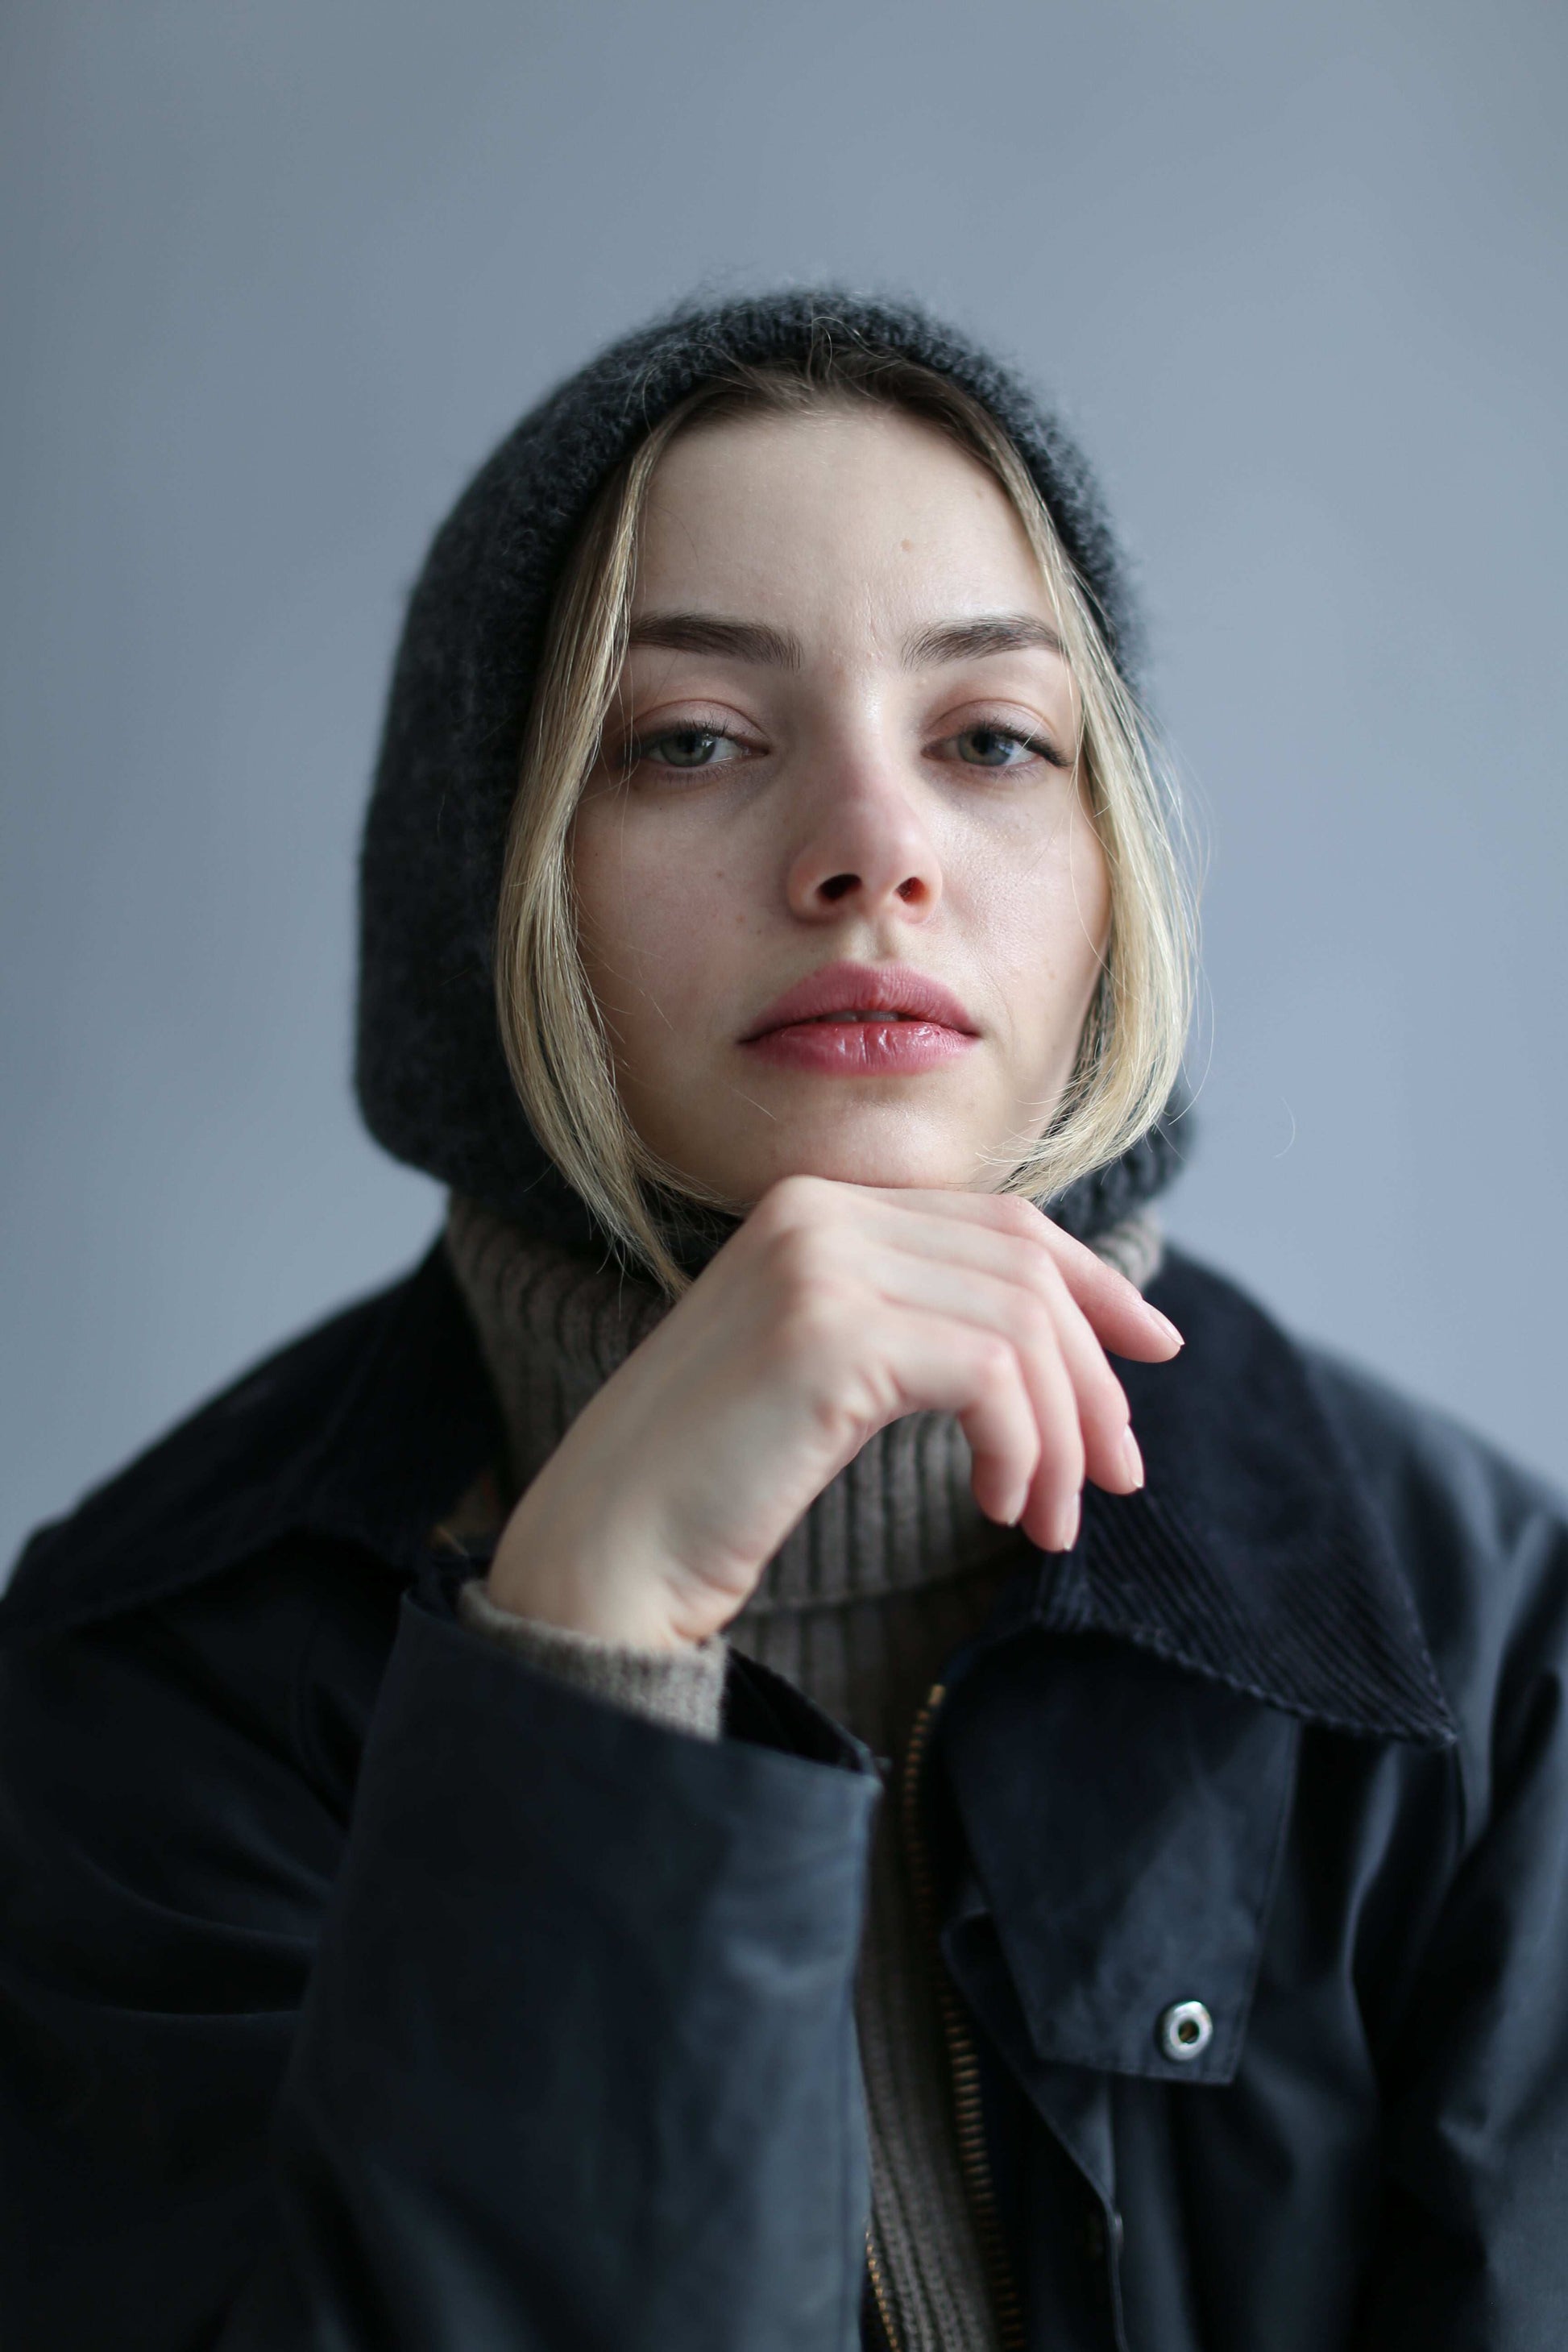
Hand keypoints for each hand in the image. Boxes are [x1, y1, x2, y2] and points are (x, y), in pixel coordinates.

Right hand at [484, 1176, 1182, 1650]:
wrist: (603, 1554)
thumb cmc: (712, 1485)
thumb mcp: (829, 1376)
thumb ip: (916, 1325)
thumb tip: (1063, 1341)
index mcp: (814, 1207)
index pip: (1001, 1220)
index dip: (1094, 1283)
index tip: (1155, 1349)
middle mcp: (815, 1212)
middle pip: (1025, 1265)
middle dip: (1094, 1373)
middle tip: (1116, 1475)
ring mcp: (816, 1263)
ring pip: (1021, 1324)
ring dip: (1061, 1432)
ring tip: (1047, 1519)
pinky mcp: (827, 1334)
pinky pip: (992, 1372)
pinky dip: (1022, 1445)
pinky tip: (999, 1505)